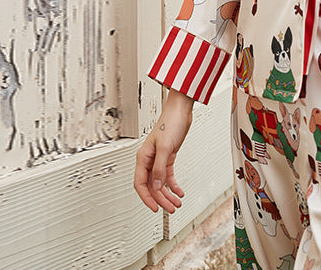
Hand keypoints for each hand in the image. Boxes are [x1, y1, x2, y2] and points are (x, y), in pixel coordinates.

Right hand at [133, 89, 193, 212]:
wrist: (181, 111)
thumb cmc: (170, 123)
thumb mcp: (165, 147)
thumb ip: (159, 168)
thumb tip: (155, 186)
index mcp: (143, 157)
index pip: (140, 183)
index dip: (146, 198)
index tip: (154, 208)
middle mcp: (149, 160)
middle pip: (152, 186)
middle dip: (161, 199)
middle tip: (171, 208)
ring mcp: (158, 159)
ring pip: (160, 183)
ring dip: (168, 194)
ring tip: (177, 203)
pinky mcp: (168, 157)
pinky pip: (168, 176)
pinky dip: (173, 185)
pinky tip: (179, 192)